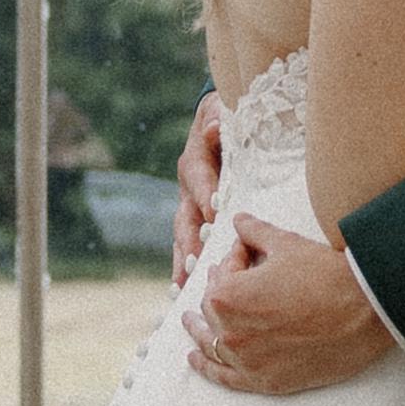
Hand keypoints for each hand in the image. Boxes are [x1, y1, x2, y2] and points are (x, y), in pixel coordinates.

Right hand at [170, 91, 226, 286]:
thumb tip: (213, 127)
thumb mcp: (220, 113)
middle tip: (198, 261)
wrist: (214, 125)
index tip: (214, 210)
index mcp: (193, 161)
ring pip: (183, 239)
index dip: (205, 192)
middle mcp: (186, 189)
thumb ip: (216, 119)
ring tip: (184, 287)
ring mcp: (188, 209)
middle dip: (191, 240)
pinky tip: (181, 292)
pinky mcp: (194, 225)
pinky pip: (186, 249)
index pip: (198, 177)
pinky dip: (183, 270)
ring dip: (184, 262)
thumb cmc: (223, 122)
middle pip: (185, 217)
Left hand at [184, 209, 400, 397]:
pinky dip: (207, 368)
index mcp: (227, 295)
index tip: (248, 251)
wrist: (367, 313)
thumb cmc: (327, 275)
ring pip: (211, 344)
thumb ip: (254, 232)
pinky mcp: (264, 381)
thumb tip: (238, 220)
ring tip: (189, 323)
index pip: (221, 273)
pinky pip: (224, 377)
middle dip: (222, 289)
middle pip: (213, 309)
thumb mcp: (286, 245)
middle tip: (234, 277)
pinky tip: (195, 358)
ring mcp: (245, 360)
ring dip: (200, 330)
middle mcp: (229, 331)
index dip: (236, 258)